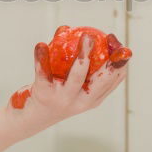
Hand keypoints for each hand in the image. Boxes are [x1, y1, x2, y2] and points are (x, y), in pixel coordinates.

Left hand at [10, 33, 127, 125]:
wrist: (30, 119)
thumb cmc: (56, 95)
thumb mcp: (74, 87)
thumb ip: (84, 67)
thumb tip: (91, 33)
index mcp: (93, 98)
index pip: (115, 79)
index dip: (121, 62)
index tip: (121, 44)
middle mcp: (82, 101)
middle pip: (101, 80)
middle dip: (111, 61)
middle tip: (111, 40)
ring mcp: (64, 100)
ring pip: (77, 76)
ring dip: (84, 55)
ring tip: (86, 36)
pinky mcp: (44, 96)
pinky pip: (44, 73)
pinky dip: (42, 58)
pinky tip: (41, 45)